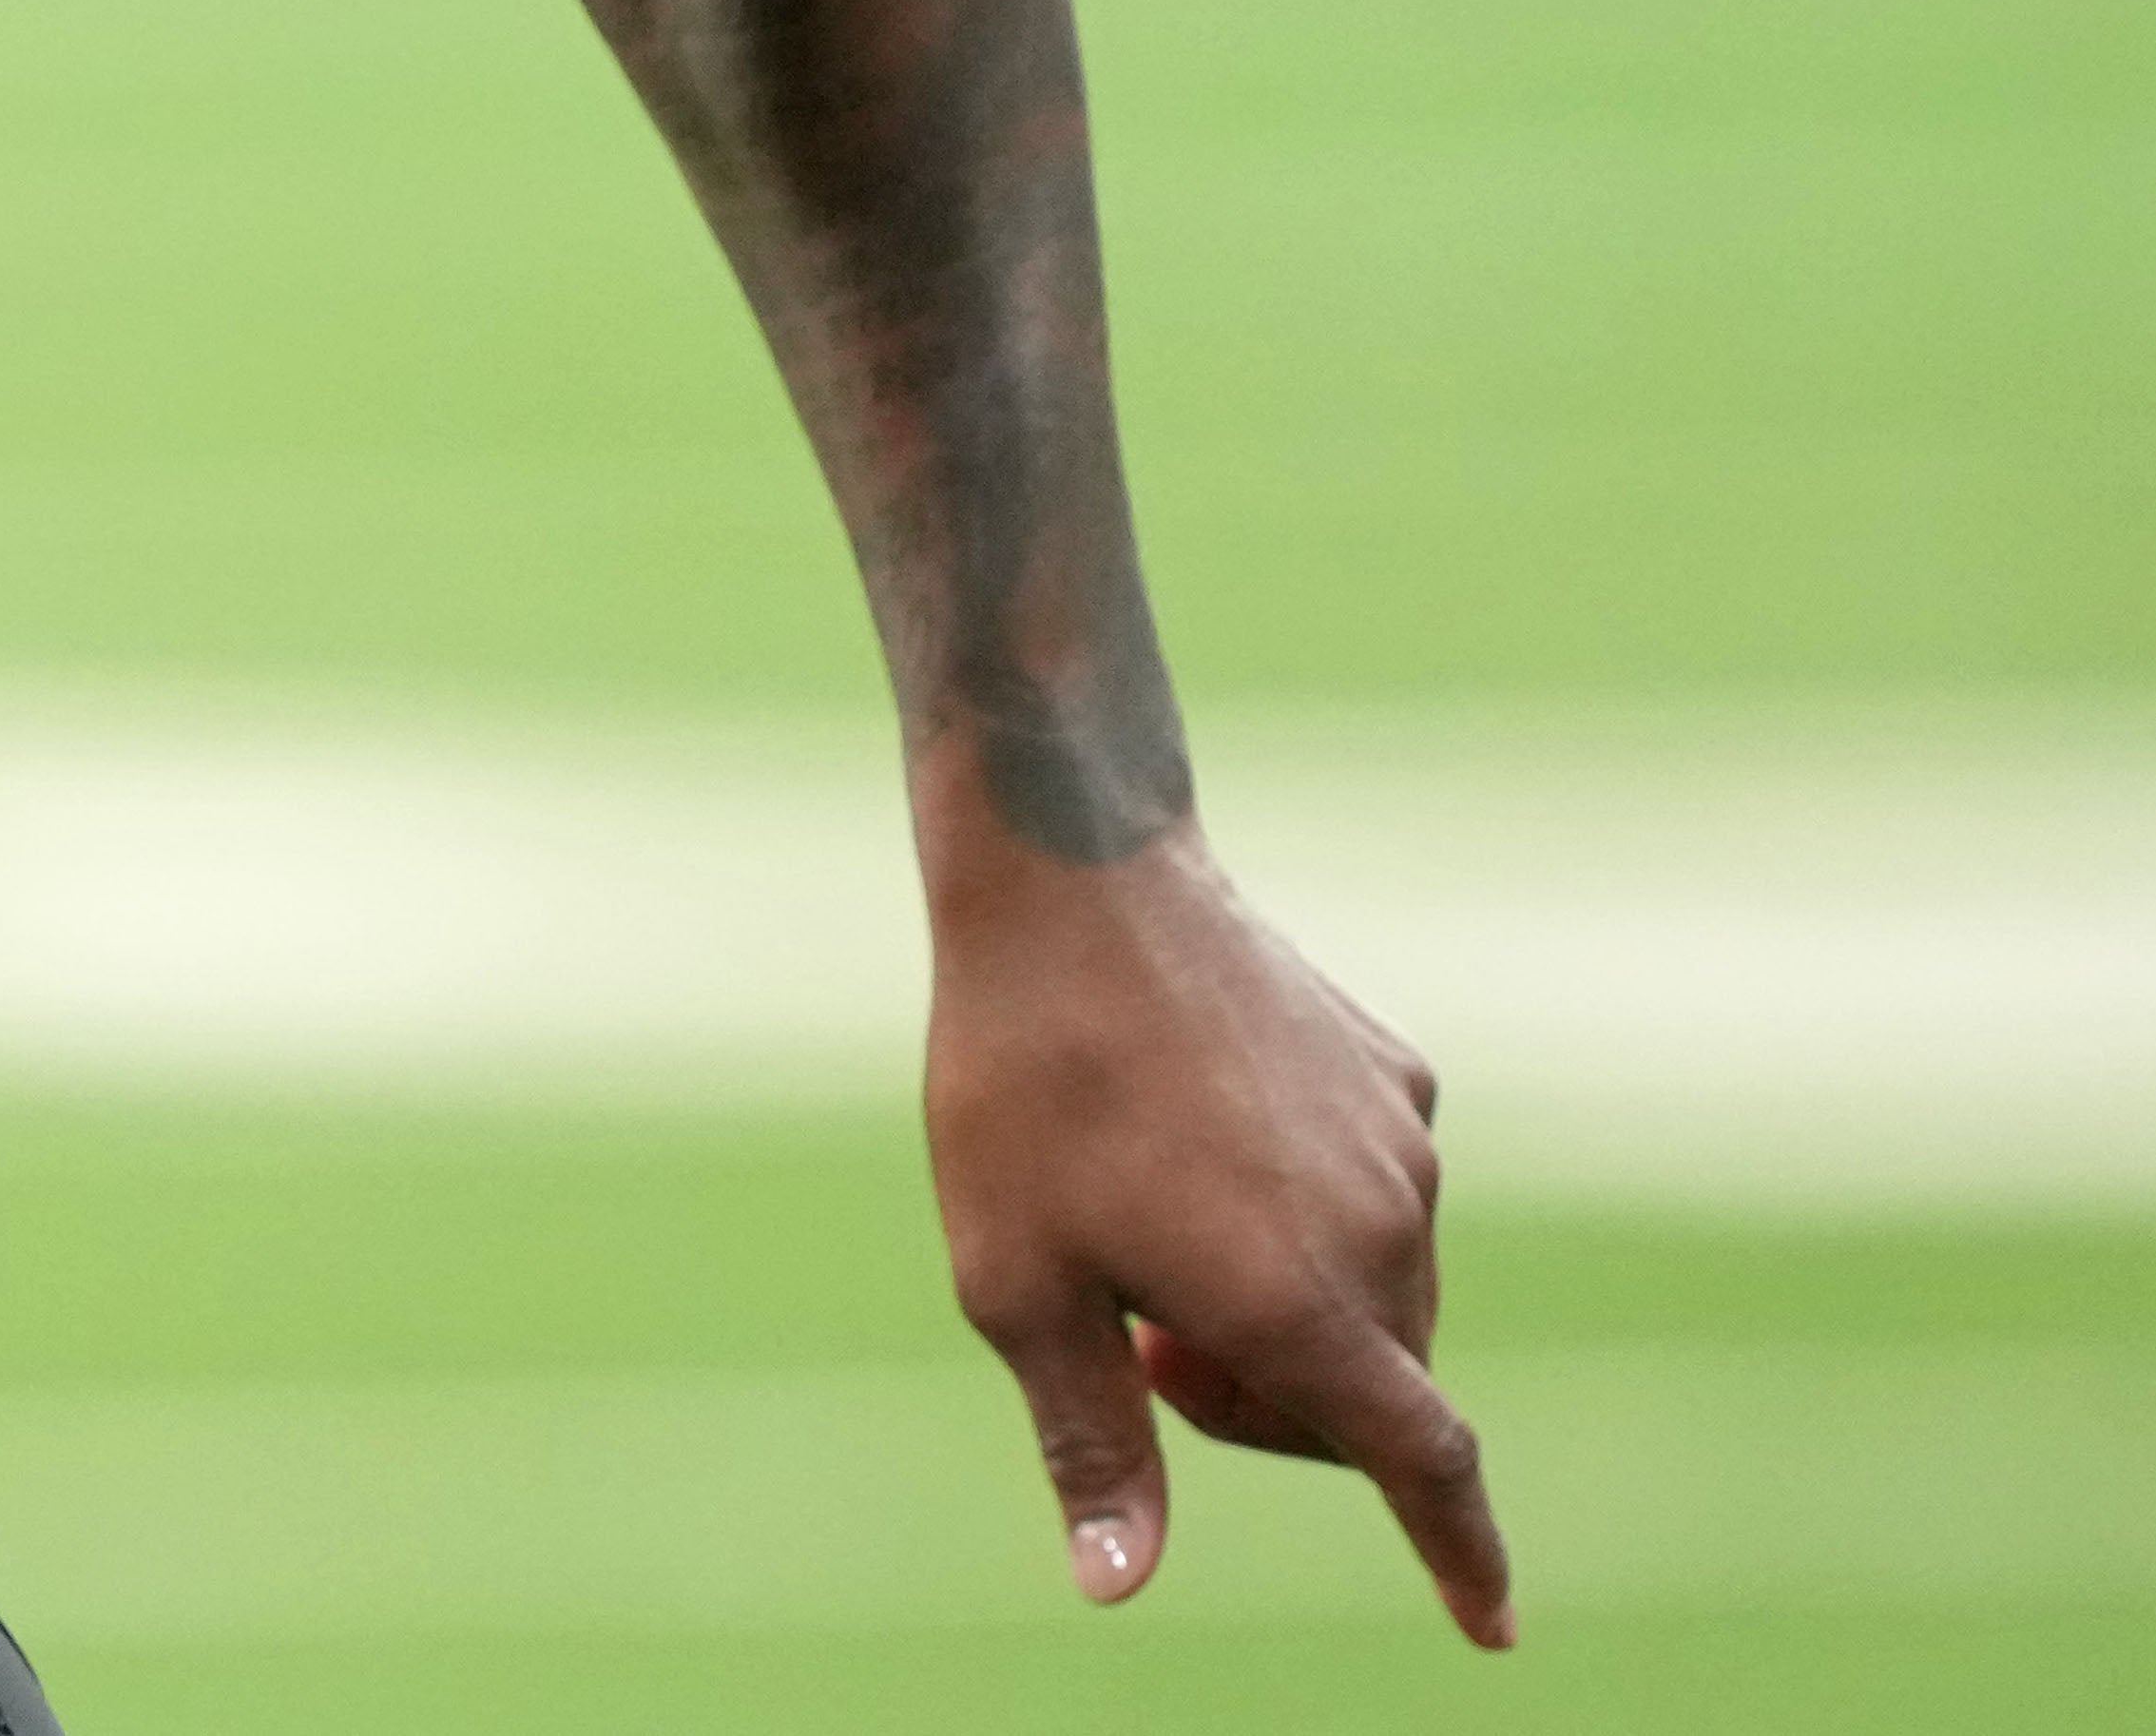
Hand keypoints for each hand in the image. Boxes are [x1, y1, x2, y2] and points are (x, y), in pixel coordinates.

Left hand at [922, 824, 1510, 1646]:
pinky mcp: (1397, 1074)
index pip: (1421, 1463)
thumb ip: (1089, 1437)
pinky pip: (1371, 1191)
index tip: (1493, 1628)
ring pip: (1375, 1292)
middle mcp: (1384, 1230)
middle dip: (1266, 1402)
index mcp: (1299, 1301)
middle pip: (1367, 1389)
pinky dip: (1305, 1212)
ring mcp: (1403, 1144)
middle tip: (1143, 1343)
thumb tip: (1120, 1583)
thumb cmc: (1021, 1088)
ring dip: (1289, 1305)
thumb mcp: (1016, 1282)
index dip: (1461, 1556)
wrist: (1075, 883)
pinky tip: (1204, 1143)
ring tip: (1156, 1231)